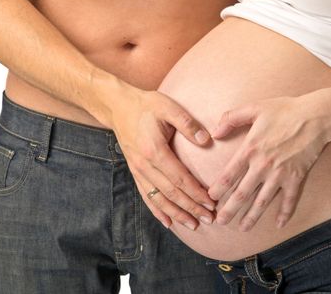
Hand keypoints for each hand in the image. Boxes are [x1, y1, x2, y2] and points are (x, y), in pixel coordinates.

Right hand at [107, 85, 215, 230]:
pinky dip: (157, 211)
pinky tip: (168, 222)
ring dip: (177, 214)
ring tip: (193, 225)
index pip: (180, 178)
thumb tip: (207, 140)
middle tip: (210, 219)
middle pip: (171, 193)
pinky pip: (146, 196)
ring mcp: (138, 171)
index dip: (196, 193)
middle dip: (191, 208)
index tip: (212, 203)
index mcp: (155, 150)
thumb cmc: (147, 105)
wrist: (118, 107)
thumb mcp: (169, 107)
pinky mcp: (135, 172)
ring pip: (158, 199)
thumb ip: (188, 124)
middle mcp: (144, 165)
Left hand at [208, 93, 330, 230]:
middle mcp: (263, 165)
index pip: (229, 174)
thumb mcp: (254, 108)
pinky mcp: (296, 178)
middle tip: (220, 222)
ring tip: (242, 229)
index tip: (210, 198)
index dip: (218, 188)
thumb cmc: (285, 109)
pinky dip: (284, 213)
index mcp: (250, 149)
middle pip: (242, 193)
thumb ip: (231, 118)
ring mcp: (280, 174)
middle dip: (229, 210)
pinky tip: (279, 225)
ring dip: (252, 217)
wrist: (316, 117)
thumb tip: (215, 133)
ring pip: (262, 201)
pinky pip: (289, 200)